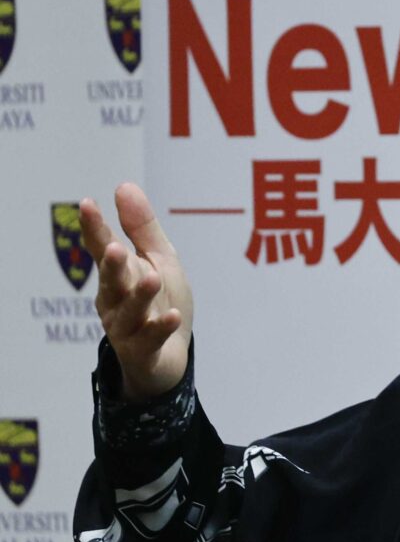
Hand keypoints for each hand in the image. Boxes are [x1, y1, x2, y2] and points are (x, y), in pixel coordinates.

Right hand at [80, 183, 192, 400]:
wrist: (169, 355)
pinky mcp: (143, 351)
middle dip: (112, 265)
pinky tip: (172, 315)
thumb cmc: (162, 301)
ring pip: (130, 310)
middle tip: (115, 249)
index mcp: (119, 274)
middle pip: (112, 280)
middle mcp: (116, 299)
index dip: (95, 228)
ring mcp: (127, 327)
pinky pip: (150, 338)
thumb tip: (123, 185)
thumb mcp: (159, 260)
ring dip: (140, 295)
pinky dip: (160, 327)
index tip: (87, 205)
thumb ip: (142, 228)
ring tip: (152, 279)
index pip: (103, 248)